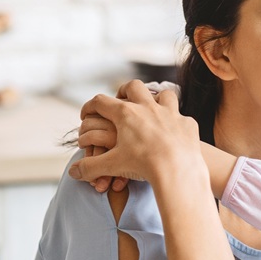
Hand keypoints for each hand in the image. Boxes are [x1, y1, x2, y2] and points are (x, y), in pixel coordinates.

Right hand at [70, 83, 202, 187]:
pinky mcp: (188, 124)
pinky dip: (176, 122)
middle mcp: (148, 107)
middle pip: (133, 87)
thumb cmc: (143, 165)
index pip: (101, 102)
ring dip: (156, 99)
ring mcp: (170, 113)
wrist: (178, 170)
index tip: (85, 113)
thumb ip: (90, 168)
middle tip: (121, 102)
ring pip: (163, 94)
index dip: (89, 106)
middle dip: (124, 91)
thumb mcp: (112, 166)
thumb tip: (73, 172)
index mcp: (126, 114)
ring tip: (152, 110)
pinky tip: (174, 131)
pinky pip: (182, 117)